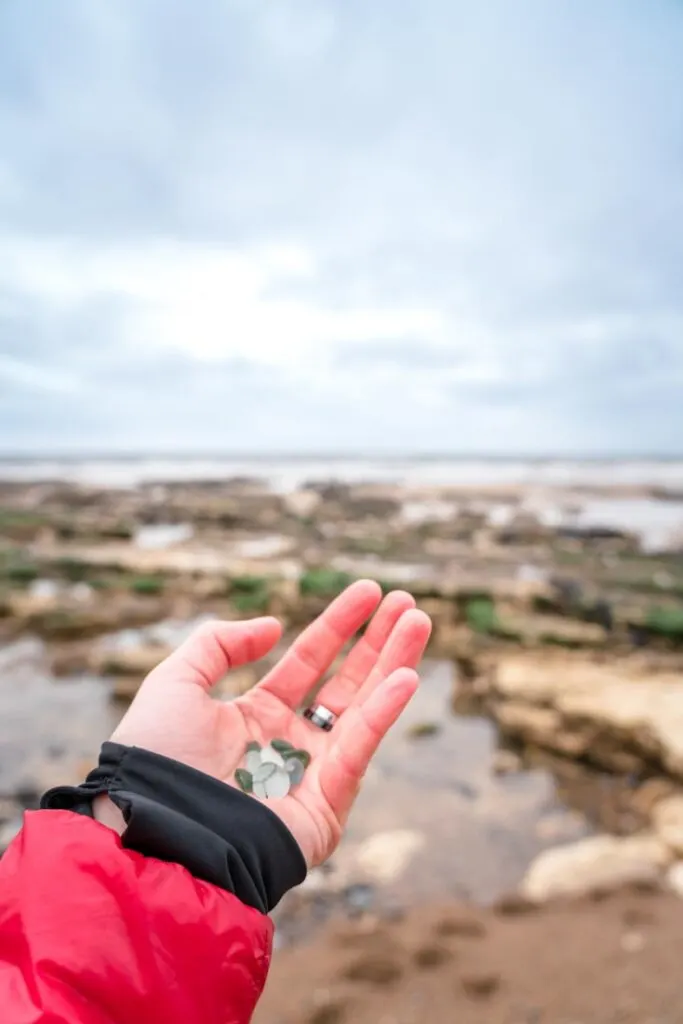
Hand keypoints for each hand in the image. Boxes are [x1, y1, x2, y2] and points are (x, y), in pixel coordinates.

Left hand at [97, 580, 430, 866]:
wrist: (155, 829)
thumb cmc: (157, 761)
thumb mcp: (175, 683)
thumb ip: (218, 644)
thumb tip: (274, 626)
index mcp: (254, 718)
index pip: (307, 662)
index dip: (337, 625)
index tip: (368, 591)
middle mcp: (289, 744)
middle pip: (345, 683)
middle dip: (377, 643)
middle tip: (407, 604)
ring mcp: (311, 774)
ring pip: (364, 710)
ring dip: (395, 665)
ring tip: (419, 621)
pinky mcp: (327, 805)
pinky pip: (360, 749)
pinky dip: (384, 714)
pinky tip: (407, 676)